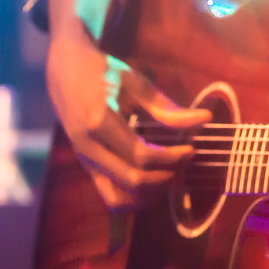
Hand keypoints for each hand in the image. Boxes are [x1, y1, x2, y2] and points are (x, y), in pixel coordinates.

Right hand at [46, 0, 209, 209]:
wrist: (64, 70)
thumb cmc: (103, 71)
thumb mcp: (136, 83)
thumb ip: (167, 108)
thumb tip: (204, 119)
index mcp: (100, 123)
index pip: (142, 155)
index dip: (171, 158)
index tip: (190, 148)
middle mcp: (88, 148)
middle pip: (132, 181)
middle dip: (165, 177)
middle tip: (183, 162)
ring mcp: (84, 161)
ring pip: (119, 198)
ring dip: (149, 194)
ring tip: (169, 175)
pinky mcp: (85, 167)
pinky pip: (109, 196)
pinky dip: (134, 197)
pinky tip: (152, 179)